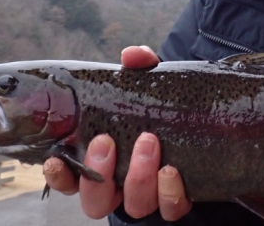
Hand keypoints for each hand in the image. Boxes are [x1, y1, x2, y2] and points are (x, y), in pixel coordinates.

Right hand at [43, 46, 191, 220]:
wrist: (207, 125)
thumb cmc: (160, 109)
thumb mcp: (149, 86)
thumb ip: (139, 68)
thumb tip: (132, 55)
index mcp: (100, 162)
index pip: (68, 179)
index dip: (58, 176)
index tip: (55, 159)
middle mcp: (119, 186)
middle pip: (95, 200)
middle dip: (98, 172)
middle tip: (106, 140)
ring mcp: (147, 197)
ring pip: (132, 205)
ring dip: (137, 177)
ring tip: (148, 141)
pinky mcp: (176, 201)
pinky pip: (170, 209)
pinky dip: (170, 193)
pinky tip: (171, 171)